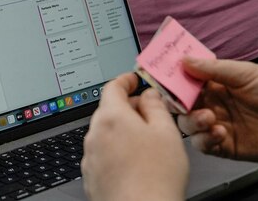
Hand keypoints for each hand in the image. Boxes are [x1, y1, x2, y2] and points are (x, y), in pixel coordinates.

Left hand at [82, 73, 187, 200]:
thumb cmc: (155, 178)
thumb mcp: (167, 132)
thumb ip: (156, 107)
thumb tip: (149, 95)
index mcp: (111, 118)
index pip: (112, 87)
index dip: (125, 80)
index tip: (133, 80)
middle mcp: (95, 135)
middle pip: (108, 111)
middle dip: (127, 108)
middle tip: (149, 114)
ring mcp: (91, 158)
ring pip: (106, 135)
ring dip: (123, 132)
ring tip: (147, 145)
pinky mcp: (92, 178)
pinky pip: (104, 155)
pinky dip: (117, 152)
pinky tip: (136, 164)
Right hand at [177, 58, 257, 162]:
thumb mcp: (247, 73)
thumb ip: (214, 69)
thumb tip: (186, 60)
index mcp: (219, 82)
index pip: (188, 79)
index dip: (175, 77)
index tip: (163, 75)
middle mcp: (216, 103)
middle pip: (184, 103)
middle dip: (178, 102)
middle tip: (182, 101)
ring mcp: (220, 124)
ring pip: (190, 124)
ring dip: (193, 121)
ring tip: (208, 117)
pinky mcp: (225, 146)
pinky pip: (204, 145)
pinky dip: (205, 139)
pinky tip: (219, 132)